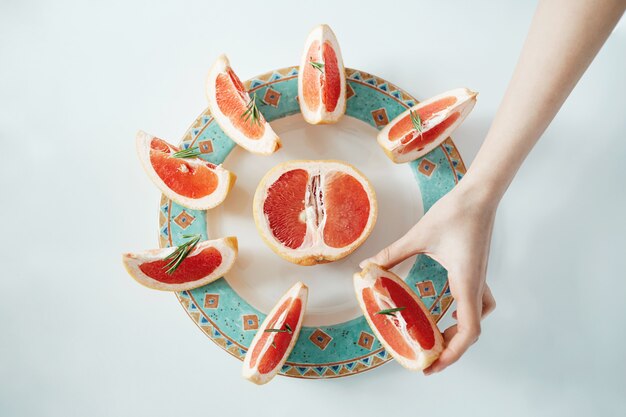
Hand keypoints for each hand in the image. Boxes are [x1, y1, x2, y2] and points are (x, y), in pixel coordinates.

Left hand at [360, 179, 497, 374]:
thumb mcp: (418, 236)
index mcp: (466, 282)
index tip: (433, 364)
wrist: (480, 194)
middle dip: (452, 349)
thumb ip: (393, 253)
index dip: (453, 354)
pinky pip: (476, 301)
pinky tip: (447, 310)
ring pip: (477, 316)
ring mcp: (479, 277)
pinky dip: (464, 314)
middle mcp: (476, 284)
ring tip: (437, 339)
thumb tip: (368, 268)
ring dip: (460, 332)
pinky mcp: (477, 269)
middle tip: (428, 359)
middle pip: (472, 330)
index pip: (469, 331)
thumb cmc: (455, 213)